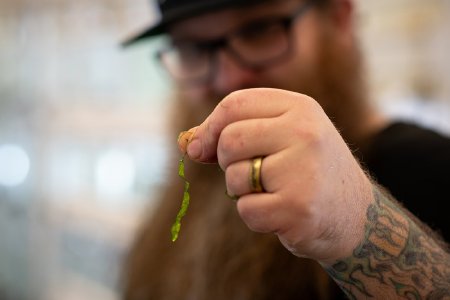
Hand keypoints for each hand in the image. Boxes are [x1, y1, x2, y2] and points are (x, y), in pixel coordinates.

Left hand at [179, 88, 373, 263]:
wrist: (356, 215)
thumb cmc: (309, 172)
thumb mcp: (282, 138)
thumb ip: (235, 132)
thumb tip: (188, 143)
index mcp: (300, 108)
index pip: (235, 104)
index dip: (210, 127)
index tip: (202, 148)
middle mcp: (305, 132)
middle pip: (229, 140)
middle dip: (227, 162)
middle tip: (251, 173)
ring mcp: (303, 169)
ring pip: (234, 176)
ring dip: (243, 192)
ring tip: (276, 193)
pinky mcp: (298, 207)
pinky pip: (246, 209)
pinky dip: (255, 217)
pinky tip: (282, 214)